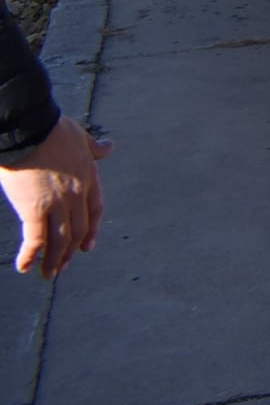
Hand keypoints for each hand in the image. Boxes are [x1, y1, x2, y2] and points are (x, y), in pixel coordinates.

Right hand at [0, 117, 109, 277]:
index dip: (92, 230)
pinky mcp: (34, 209)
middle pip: (78, 230)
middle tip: (63, 267)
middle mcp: (76, 194)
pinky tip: (24, 266)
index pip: (96, 210)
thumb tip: (110, 146)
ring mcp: (57, 203)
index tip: (87, 246)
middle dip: (70, 252)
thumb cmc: (51, 130)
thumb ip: (94, 146)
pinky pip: (36, 239)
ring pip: (60, 240)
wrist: (29, 129)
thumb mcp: (80, 136)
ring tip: (48, 275)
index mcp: (89, 177)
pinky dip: (30, 255)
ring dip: (54, 261)